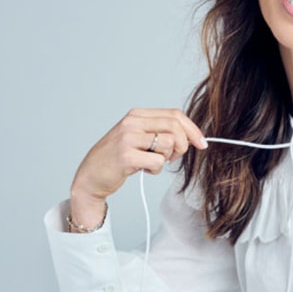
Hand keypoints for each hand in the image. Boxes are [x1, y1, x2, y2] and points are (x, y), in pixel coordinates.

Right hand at [69, 108, 206, 227]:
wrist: (90, 177)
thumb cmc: (118, 159)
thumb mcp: (138, 138)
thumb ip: (160, 132)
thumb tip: (192, 136)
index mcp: (137, 114)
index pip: (175, 114)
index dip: (193, 129)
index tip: (201, 143)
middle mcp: (132, 122)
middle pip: (175, 127)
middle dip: (183, 146)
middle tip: (173, 157)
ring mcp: (128, 138)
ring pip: (169, 144)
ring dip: (166, 159)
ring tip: (151, 163)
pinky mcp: (126, 156)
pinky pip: (158, 162)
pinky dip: (156, 170)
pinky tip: (143, 169)